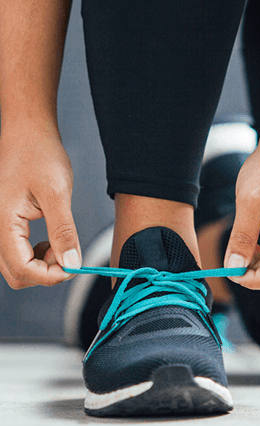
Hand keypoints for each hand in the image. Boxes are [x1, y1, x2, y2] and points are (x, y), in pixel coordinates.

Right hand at [0, 125, 80, 288]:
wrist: (27, 136)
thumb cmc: (40, 156)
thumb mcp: (57, 194)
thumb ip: (64, 231)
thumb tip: (71, 263)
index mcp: (3, 222)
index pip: (22, 269)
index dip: (51, 276)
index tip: (73, 266)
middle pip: (17, 274)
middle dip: (46, 274)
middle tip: (68, 255)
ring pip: (16, 266)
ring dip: (41, 265)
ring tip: (60, 244)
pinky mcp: (6, 225)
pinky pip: (16, 253)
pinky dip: (36, 255)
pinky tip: (51, 239)